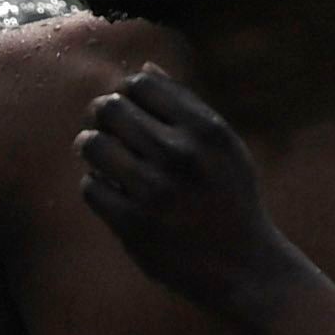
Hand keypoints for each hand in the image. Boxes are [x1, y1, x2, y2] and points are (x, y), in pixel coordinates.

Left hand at [78, 68, 298, 322]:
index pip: (140, 84)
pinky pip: (91, 187)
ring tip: (105, 158)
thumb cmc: (231, 199)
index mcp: (205, 129)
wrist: (244, 267)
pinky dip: (97, 186)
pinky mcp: (134, 225)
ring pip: (92, 144)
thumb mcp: (225, 146)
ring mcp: (154, 191)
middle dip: (103, 116)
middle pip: (110, 109)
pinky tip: (113, 191)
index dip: (128, 93)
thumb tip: (145, 68)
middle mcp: (179, 155)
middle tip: (109, 131)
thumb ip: (187, 105)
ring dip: (91, 148)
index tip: (132, 110)